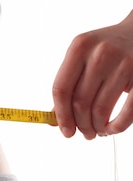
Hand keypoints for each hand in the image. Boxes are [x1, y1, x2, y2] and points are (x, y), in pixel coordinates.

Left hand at [53, 10, 132, 138]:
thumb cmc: (107, 49)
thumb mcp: (83, 57)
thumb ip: (69, 85)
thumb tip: (54, 120)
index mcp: (79, 47)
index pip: (61, 88)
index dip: (61, 114)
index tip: (64, 130)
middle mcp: (100, 53)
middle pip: (80, 101)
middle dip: (80, 124)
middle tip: (84, 133)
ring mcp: (124, 63)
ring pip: (101, 108)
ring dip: (97, 127)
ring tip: (97, 131)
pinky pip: (127, 111)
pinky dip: (118, 126)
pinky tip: (112, 129)